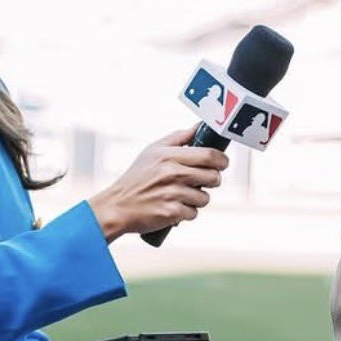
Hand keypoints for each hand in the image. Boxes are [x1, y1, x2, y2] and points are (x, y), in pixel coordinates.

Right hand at [88, 129, 228, 240]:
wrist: (117, 206)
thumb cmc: (137, 177)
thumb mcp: (153, 151)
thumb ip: (178, 138)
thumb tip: (199, 127)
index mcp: (169, 155)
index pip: (209, 155)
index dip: (222, 160)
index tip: (222, 163)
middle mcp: (172, 173)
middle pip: (213, 176)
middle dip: (213, 180)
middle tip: (204, 181)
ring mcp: (172, 194)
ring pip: (205, 197)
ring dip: (198, 199)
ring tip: (183, 196)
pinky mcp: (171, 213)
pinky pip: (193, 213)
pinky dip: (186, 213)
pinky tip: (174, 207)